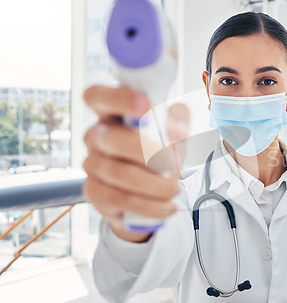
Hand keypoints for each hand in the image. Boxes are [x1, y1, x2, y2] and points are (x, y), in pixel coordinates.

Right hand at [82, 85, 183, 241]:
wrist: (149, 191)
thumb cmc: (158, 152)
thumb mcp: (174, 134)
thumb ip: (179, 122)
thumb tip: (177, 129)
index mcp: (111, 114)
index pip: (97, 96)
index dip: (118, 98)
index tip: (147, 105)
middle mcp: (96, 136)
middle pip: (112, 139)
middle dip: (149, 154)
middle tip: (175, 165)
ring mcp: (91, 164)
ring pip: (119, 173)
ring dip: (154, 184)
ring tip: (175, 189)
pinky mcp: (93, 191)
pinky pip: (119, 199)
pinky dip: (149, 205)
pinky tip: (166, 206)